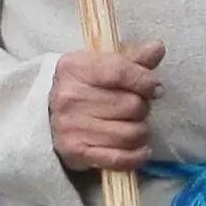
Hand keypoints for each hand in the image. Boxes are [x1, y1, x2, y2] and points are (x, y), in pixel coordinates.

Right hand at [50, 42, 165, 172]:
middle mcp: (69, 97)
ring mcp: (71, 127)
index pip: (120, 72)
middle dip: (142, 107)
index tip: (155, 88)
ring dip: (141, 131)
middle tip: (137, 108)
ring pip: (131, 133)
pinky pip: (120, 158)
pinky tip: (141, 149)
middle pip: (131, 105)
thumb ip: (132, 59)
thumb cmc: (84, 87)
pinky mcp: (76, 153)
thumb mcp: (103, 66)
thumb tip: (157, 48)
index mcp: (75, 68)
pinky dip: (137, 155)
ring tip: (135, 126)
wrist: (48, 115)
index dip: (145, 80)